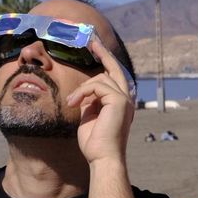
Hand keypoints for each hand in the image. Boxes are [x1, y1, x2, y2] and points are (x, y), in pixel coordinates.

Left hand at [66, 38, 136, 164]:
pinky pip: (97, 86)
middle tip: (91, 40)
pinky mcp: (119, 101)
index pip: (113, 76)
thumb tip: (85, 90)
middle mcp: (126, 99)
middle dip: (102, 52)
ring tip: (72, 102)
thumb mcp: (89, 115)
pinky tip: (74, 104)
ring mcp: (124, 99)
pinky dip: (83, 93)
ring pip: (100, 78)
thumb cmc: (95, 142)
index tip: (95, 48)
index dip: (105, 60)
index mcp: (120, 102)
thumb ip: (90, 100)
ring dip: (82, 89)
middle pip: (114, 68)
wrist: (103, 157)